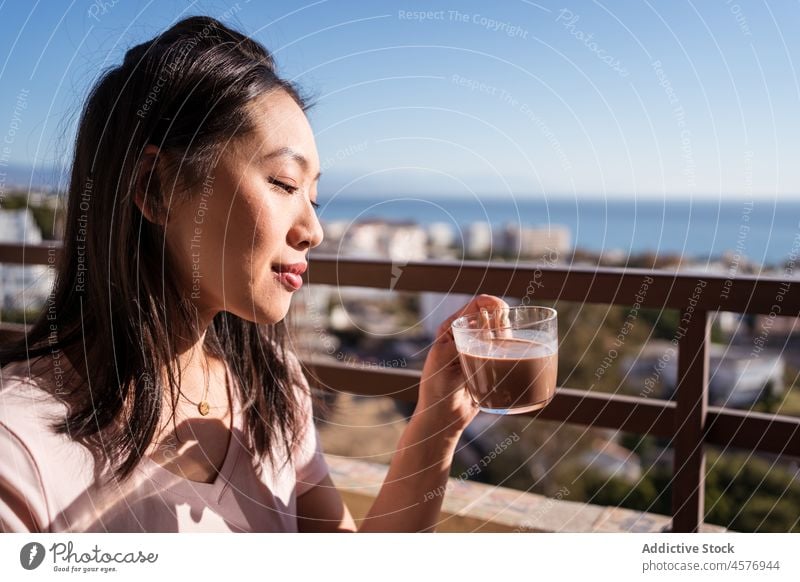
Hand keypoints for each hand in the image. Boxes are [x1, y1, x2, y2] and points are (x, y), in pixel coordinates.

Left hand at [415, 294, 510, 433]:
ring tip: (503, 354)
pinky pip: (506, 351)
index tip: (502, 312)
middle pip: (494, 316)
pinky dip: (513, 350)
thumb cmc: (436, 388)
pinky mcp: (492, 365)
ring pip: (503, 333)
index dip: (492, 303)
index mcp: (452, 328)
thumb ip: (461, 340)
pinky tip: (514, 358)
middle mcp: (468, 335)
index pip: (476, 304)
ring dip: (509, 338)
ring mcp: (481, 349)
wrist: (444, 417)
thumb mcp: (442, 359)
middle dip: (503, 321)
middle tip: (501, 340)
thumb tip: (485, 323)